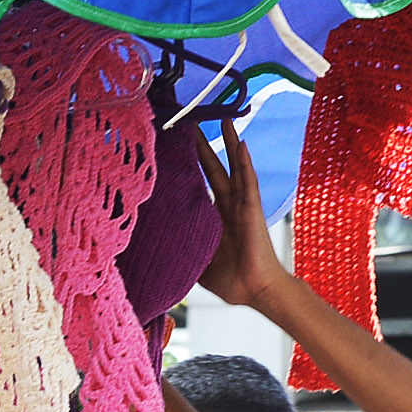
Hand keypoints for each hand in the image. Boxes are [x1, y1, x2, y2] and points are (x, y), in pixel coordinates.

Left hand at [192, 128, 285, 309]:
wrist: (256, 292)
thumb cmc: (232, 281)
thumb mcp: (197, 264)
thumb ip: (183, 252)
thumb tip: (156, 252)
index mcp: (215, 217)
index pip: (201, 183)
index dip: (191, 165)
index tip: (178, 146)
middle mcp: (229, 206)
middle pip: (214, 167)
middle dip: (204, 145)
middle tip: (192, 121)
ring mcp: (242, 205)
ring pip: (234, 166)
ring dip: (229, 143)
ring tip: (224, 119)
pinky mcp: (252, 208)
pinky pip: (248, 180)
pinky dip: (244, 162)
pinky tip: (240, 143)